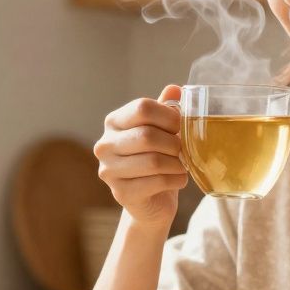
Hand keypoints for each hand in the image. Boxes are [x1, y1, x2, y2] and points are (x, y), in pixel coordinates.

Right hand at [94, 84, 187, 227]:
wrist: (152, 201)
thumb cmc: (158, 160)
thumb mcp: (162, 131)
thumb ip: (166, 109)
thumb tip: (176, 89)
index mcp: (114, 122)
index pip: (143, 108)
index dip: (169, 116)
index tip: (180, 127)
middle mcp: (105, 145)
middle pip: (147, 135)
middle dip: (174, 143)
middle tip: (184, 150)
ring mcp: (109, 171)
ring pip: (154, 161)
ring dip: (177, 163)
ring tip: (182, 165)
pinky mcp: (121, 193)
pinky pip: (157, 182)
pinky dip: (176, 180)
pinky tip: (179, 179)